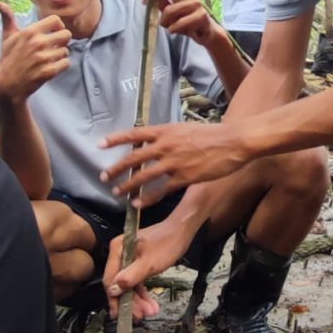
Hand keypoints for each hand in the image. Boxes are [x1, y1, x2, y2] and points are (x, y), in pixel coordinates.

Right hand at [0, 2, 70, 101]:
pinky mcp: (48, 71)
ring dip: (60, 55)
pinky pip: (66, 63)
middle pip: (66, 34)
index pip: (56, 20)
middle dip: (63, 40)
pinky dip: (61, 65)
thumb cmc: (8, 59)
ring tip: (50, 59)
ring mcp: (44, 58)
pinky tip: (52, 67)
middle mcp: (37, 43)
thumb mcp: (7, 37)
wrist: (7, 86)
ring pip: (66, 50)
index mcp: (29, 32)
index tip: (54, 32)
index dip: (58, 26)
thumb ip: (7, 18)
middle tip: (55, 46)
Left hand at [99, 121, 247, 203]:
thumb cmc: (212, 134)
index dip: (115, 139)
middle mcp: (165, 145)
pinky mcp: (183, 177)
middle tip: (103, 176)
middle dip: (116, 169)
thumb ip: (169, 136)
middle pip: (133, 158)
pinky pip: (159, 190)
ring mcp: (173, 162)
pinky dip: (146, 198)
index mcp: (165, 131)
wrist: (233, 141)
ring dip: (127, 186)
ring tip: (116, 193)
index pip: (134, 134)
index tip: (100, 145)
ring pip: (143, 176)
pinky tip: (137, 204)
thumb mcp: (186, 128)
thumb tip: (157, 141)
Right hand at [104, 219, 189, 317]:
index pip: (110, 279)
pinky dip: (143, 292)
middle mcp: (119, 253)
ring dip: (138, 300)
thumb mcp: (149, 264)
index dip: (114, 299)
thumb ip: (130, 277)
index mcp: (117, 250)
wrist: (182, 230)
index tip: (121, 315)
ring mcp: (128, 258)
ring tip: (150, 311)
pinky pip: (136, 281)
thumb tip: (113, 291)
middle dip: (130, 301)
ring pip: (129, 284)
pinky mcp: (138, 262)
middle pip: (119, 283)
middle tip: (141, 316)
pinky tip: (151, 304)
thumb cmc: (167, 244)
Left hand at [154, 0, 215, 46]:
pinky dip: (173, 28)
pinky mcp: (201, 16)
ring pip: (169, 10)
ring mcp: (196, 3)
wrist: (205, 33)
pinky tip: (175, 30)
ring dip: (163, 21)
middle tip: (146, 4)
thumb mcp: (170, 10)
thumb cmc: (185, 20)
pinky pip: (179, 23)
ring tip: (167, 26)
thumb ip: (161, 1)